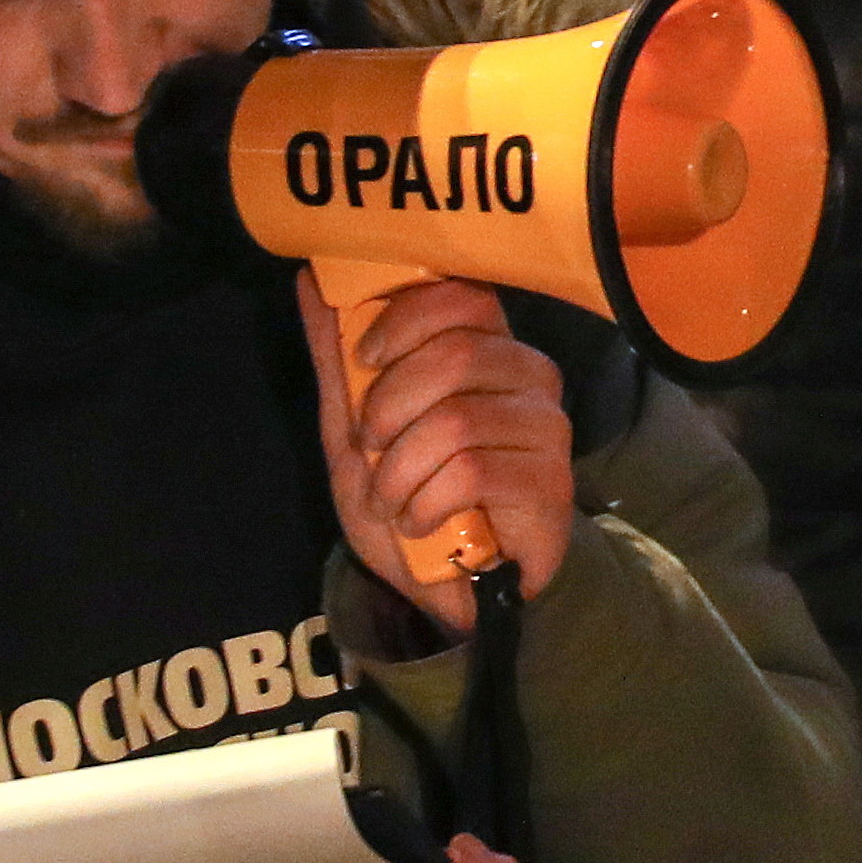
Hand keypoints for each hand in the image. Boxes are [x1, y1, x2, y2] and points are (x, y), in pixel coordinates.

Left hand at [303, 272, 577, 635]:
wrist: (451, 585)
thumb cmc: (409, 493)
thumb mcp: (353, 426)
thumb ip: (337, 356)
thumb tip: (310, 278)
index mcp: (487, 347)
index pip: (464, 296)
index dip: (407, 319)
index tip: (367, 360)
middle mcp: (529, 375)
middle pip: (458, 356)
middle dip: (391, 407)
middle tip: (373, 447)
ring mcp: (546, 427)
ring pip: (459, 421)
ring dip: (401, 470)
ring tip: (390, 499)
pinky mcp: (551, 481)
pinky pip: (474, 473)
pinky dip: (426, 503)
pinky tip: (420, 522)